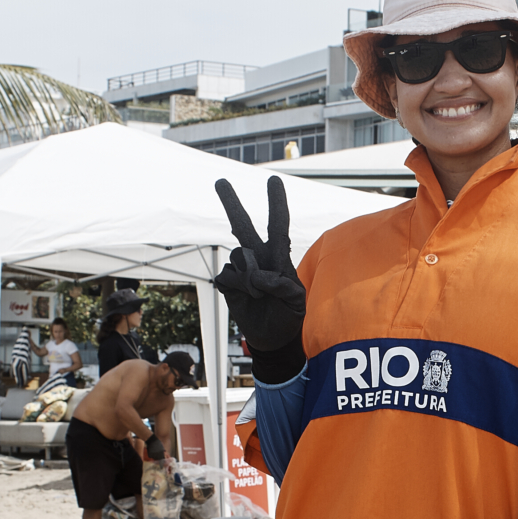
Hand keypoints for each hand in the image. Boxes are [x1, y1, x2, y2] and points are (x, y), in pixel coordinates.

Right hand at [214, 177, 306, 383]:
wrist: (272, 337)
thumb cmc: (289, 316)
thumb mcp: (297, 302)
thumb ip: (283, 286)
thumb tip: (259, 276)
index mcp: (279, 256)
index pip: (278, 225)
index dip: (276, 203)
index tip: (273, 180)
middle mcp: (258, 257)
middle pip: (242, 225)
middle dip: (231, 202)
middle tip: (220, 181)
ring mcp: (241, 269)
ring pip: (237, 257)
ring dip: (247, 277)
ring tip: (258, 294)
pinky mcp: (228, 283)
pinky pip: (226, 277)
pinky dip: (236, 288)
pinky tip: (246, 298)